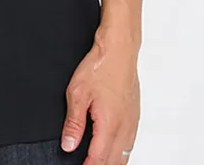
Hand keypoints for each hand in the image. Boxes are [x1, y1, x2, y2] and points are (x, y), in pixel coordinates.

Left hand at [60, 36, 139, 164]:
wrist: (119, 50)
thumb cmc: (100, 66)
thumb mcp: (77, 93)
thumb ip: (73, 122)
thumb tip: (69, 145)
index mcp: (110, 124)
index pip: (98, 159)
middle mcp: (125, 127)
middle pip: (114, 161)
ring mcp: (132, 122)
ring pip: (125, 155)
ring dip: (112, 162)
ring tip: (97, 161)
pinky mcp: (135, 116)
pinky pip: (130, 143)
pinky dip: (121, 152)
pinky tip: (113, 151)